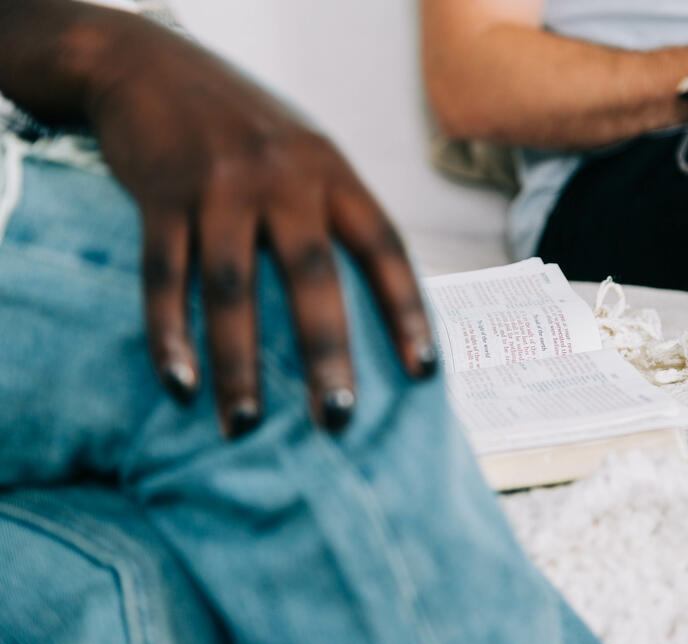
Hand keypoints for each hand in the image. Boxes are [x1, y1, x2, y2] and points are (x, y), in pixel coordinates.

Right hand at [84, 11, 435, 436]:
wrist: (152, 64)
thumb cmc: (246, 128)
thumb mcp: (307, 154)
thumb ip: (336, 212)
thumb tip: (375, 301)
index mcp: (332, 171)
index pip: (384, 246)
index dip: (407, 310)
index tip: (424, 372)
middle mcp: (282, 177)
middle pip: (311, 275)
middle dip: (325, 352)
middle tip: (337, 419)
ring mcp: (218, 184)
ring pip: (231, 286)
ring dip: (238, 362)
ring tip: (243, 424)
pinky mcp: (159, 194)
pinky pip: (163, 274)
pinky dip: (168, 333)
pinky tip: (179, 382)